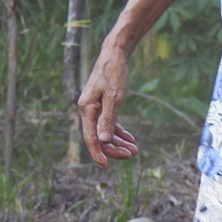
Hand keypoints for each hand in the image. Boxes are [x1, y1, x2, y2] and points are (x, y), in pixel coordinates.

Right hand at [77, 43, 139, 167]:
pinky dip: (119, 132)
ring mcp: (95, 108)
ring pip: (105, 132)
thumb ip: (108, 119)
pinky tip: (131, 139)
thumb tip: (104, 140)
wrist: (115, 54)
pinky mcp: (103, 105)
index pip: (91, 137)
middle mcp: (88, 110)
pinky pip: (110, 124)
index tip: (106, 167)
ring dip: (119, 142)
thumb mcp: (114, 98)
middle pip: (99, 137)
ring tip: (135, 150)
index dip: (98, 153)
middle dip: (114, 148)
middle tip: (132, 155)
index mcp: (87, 109)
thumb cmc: (114, 73)